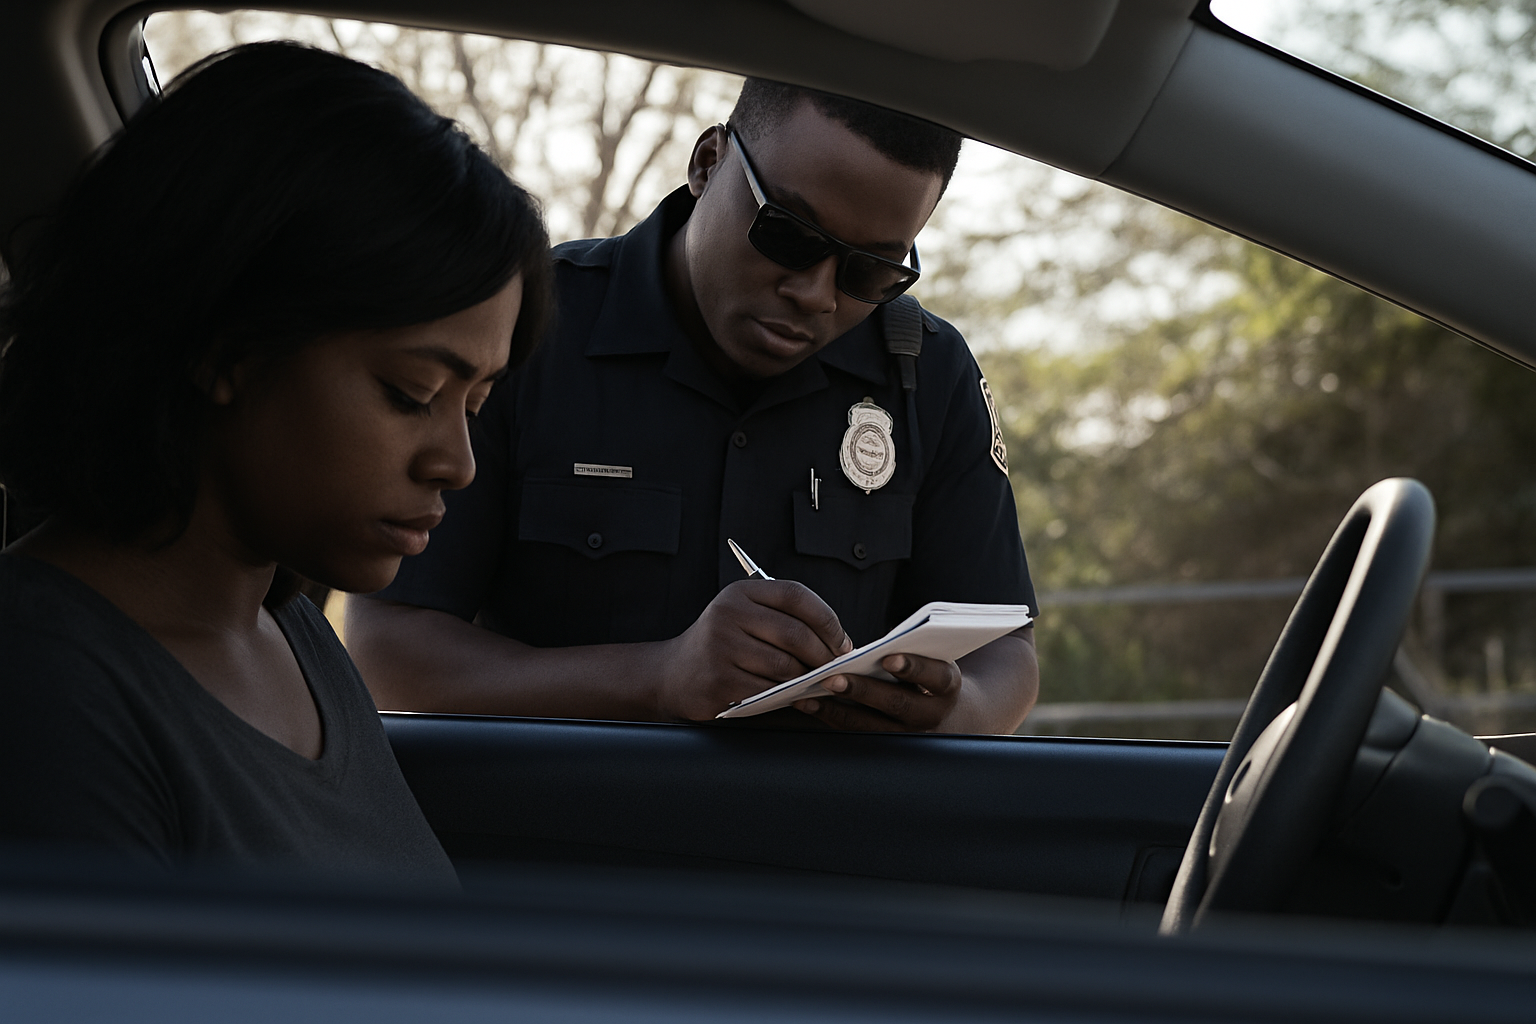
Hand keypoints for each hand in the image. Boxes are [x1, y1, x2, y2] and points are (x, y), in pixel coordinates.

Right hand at [655, 580, 852, 720]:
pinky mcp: (719, 680)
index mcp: (741, 593)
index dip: (827, 619)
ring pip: (784, 665)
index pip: (795, 595)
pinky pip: (768, 690)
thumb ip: (784, 620)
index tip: (842, 641)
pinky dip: (790, 698)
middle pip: (794, 633)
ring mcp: (721, 647)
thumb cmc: (722, 644)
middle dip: (824, 655)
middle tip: (836, 668)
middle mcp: (728, 614)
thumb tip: (838, 643)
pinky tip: (799, 699)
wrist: (673, 673)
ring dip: (809, 679)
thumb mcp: (744, 616)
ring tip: (819, 683)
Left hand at [793, 653, 962, 731]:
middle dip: (863, 690)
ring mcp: (907, 733)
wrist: (946, 714)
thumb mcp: (932, 660)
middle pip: (897, 704)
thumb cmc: (929, 675)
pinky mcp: (885, 742)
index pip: (936, 676)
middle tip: (835, 678)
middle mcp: (929, 714)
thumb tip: (869, 643)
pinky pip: (855, 730)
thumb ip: (910, 650)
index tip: (889, 658)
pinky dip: (831, 715)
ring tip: (814, 690)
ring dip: (838, 707)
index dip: (914, 667)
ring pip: (871, 724)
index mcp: (946, 686)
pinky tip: (810, 702)